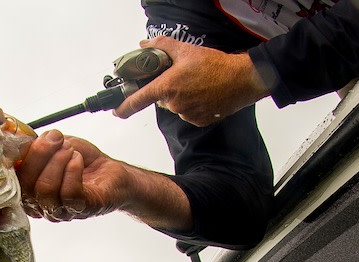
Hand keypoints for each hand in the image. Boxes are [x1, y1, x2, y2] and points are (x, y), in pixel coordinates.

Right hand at [15, 130, 127, 221]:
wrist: (110, 172)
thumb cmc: (81, 161)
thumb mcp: (55, 147)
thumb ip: (37, 145)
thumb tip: (24, 139)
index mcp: (28, 190)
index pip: (12, 180)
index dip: (17, 158)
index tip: (30, 137)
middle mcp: (40, 205)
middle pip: (27, 186)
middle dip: (40, 155)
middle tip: (55, 138)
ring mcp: (60, 211)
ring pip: (46, 190)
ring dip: (58, 163)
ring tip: (69, 149)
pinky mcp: (81, 209)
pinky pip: (70, 194)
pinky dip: (72, 172)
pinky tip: (77, 160)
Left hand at [114, 37, 268, 125]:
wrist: (241, 79)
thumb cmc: (215, 65)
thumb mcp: (185, 50)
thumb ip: (161, 46)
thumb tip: (145, 45)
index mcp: (167, 87)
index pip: (138, 100)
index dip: (124, 107)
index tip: (116, 111)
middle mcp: (174, 104)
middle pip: (161, 98)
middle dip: (167, 89)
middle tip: (183, 77)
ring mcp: (186, 114)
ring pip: (175, 105)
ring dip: (181, 96)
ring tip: (198, 83)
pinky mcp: (198, 120)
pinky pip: (188, 113)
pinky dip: (193, 104)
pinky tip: (204, 94)